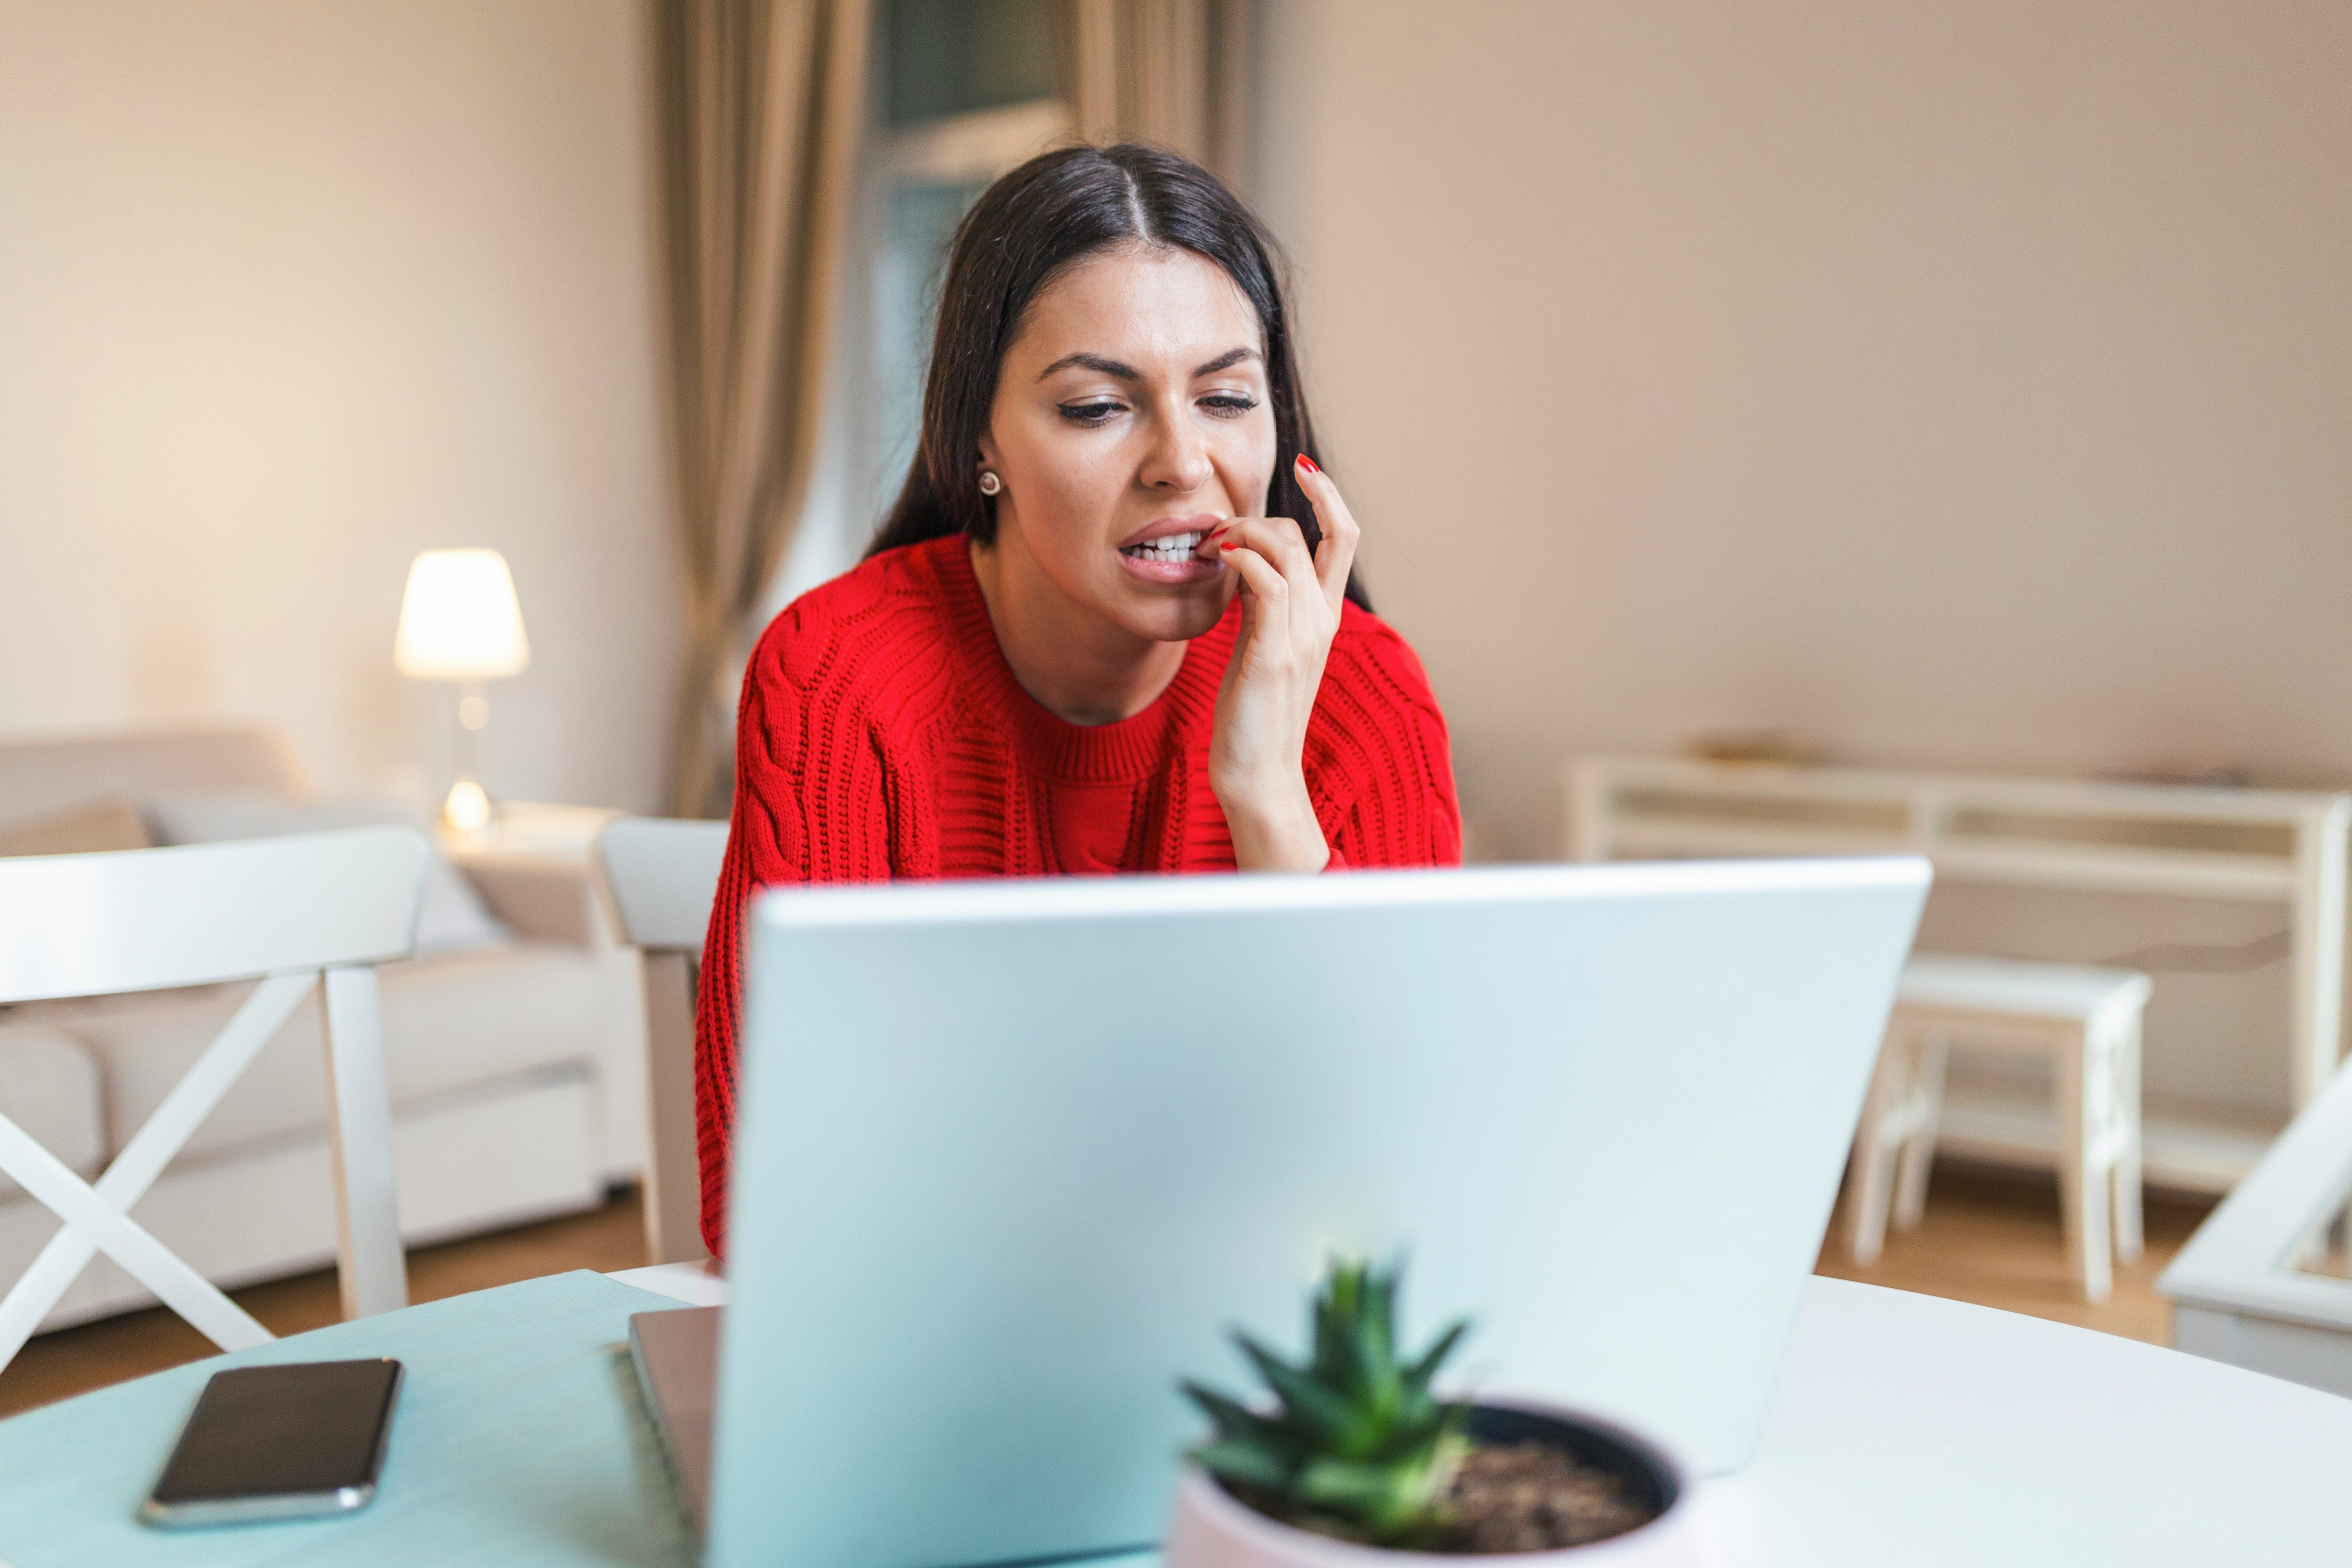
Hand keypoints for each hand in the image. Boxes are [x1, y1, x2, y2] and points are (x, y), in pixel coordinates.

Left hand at [1206, 455, 1359, 871]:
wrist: (1258, 776)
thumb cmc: (1253, 716)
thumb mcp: (1262, 649)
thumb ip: (1263, 607)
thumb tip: (1243, 566)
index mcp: (1324, 618)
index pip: (1343, 538)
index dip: (1329, 496)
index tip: (1302, 468)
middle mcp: (1322, 621)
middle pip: (1311, 533)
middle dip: (1260, 515)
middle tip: (1215, 533)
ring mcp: (1302, 635)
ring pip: (1287, 549)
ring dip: (1241, 532)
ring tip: (1209, 548)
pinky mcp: (1275, 652)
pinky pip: (1266, 580)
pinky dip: (1241, 556)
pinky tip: (1215, 560)